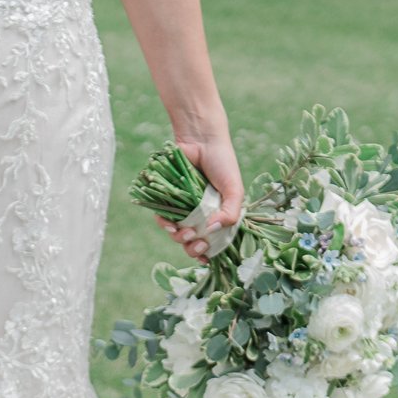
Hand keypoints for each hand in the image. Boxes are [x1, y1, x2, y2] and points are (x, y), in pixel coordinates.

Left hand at [160, 133, 243, 261]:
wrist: (200, 139)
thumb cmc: (222, 163)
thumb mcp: (234, 190)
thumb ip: (230, 213)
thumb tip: (213, 231)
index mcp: (219, 215)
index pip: (213, 242)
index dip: (208, 253)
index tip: (205, 258)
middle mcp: (201, 214)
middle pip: (194, 242)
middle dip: (193, 248)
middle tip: (196, 245)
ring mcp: (184, 208)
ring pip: (177, 233)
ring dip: (178, 238)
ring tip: (183, 234)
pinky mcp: (169, 198)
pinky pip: (163, 217)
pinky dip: (164, 223)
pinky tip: (168, 223)